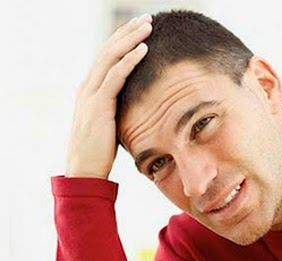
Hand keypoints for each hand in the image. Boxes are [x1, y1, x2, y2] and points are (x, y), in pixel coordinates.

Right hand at [66, 14, 152, 178]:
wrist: (84, 170)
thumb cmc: (100, 151)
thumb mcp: (111, 123)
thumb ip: (119, 108)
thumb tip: (138, 104)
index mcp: (90, 89)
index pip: (107, 56)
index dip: (123, 40)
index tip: (141, 29)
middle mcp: (88, 86)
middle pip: (108, 49)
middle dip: (128, 32)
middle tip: (146, 19)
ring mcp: (91, 94)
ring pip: (111, 57)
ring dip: (130, 39)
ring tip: (147, 26)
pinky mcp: (98, 105)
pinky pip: (115, 76)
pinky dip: (129, 60)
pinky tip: (143, 49)